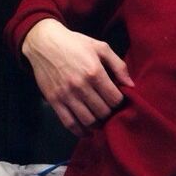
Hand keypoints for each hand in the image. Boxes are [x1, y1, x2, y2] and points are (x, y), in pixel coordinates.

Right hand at [22, 18, 133, 136]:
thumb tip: (131, 85)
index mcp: (94, 72)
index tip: (118, 99)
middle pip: (103, 112)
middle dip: (110, 113)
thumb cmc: (76, 43)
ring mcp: (66, 95)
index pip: (114, 99)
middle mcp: (81, 86)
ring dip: (98, 124)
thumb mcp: (101, 47)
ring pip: (88, 121)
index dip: (120, 101)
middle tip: (110, 109)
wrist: (44, 43)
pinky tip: (88, 132)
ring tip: (101, 119)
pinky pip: (69, 123)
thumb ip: (119, 65)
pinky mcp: (54, 101)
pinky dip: (81, 132)